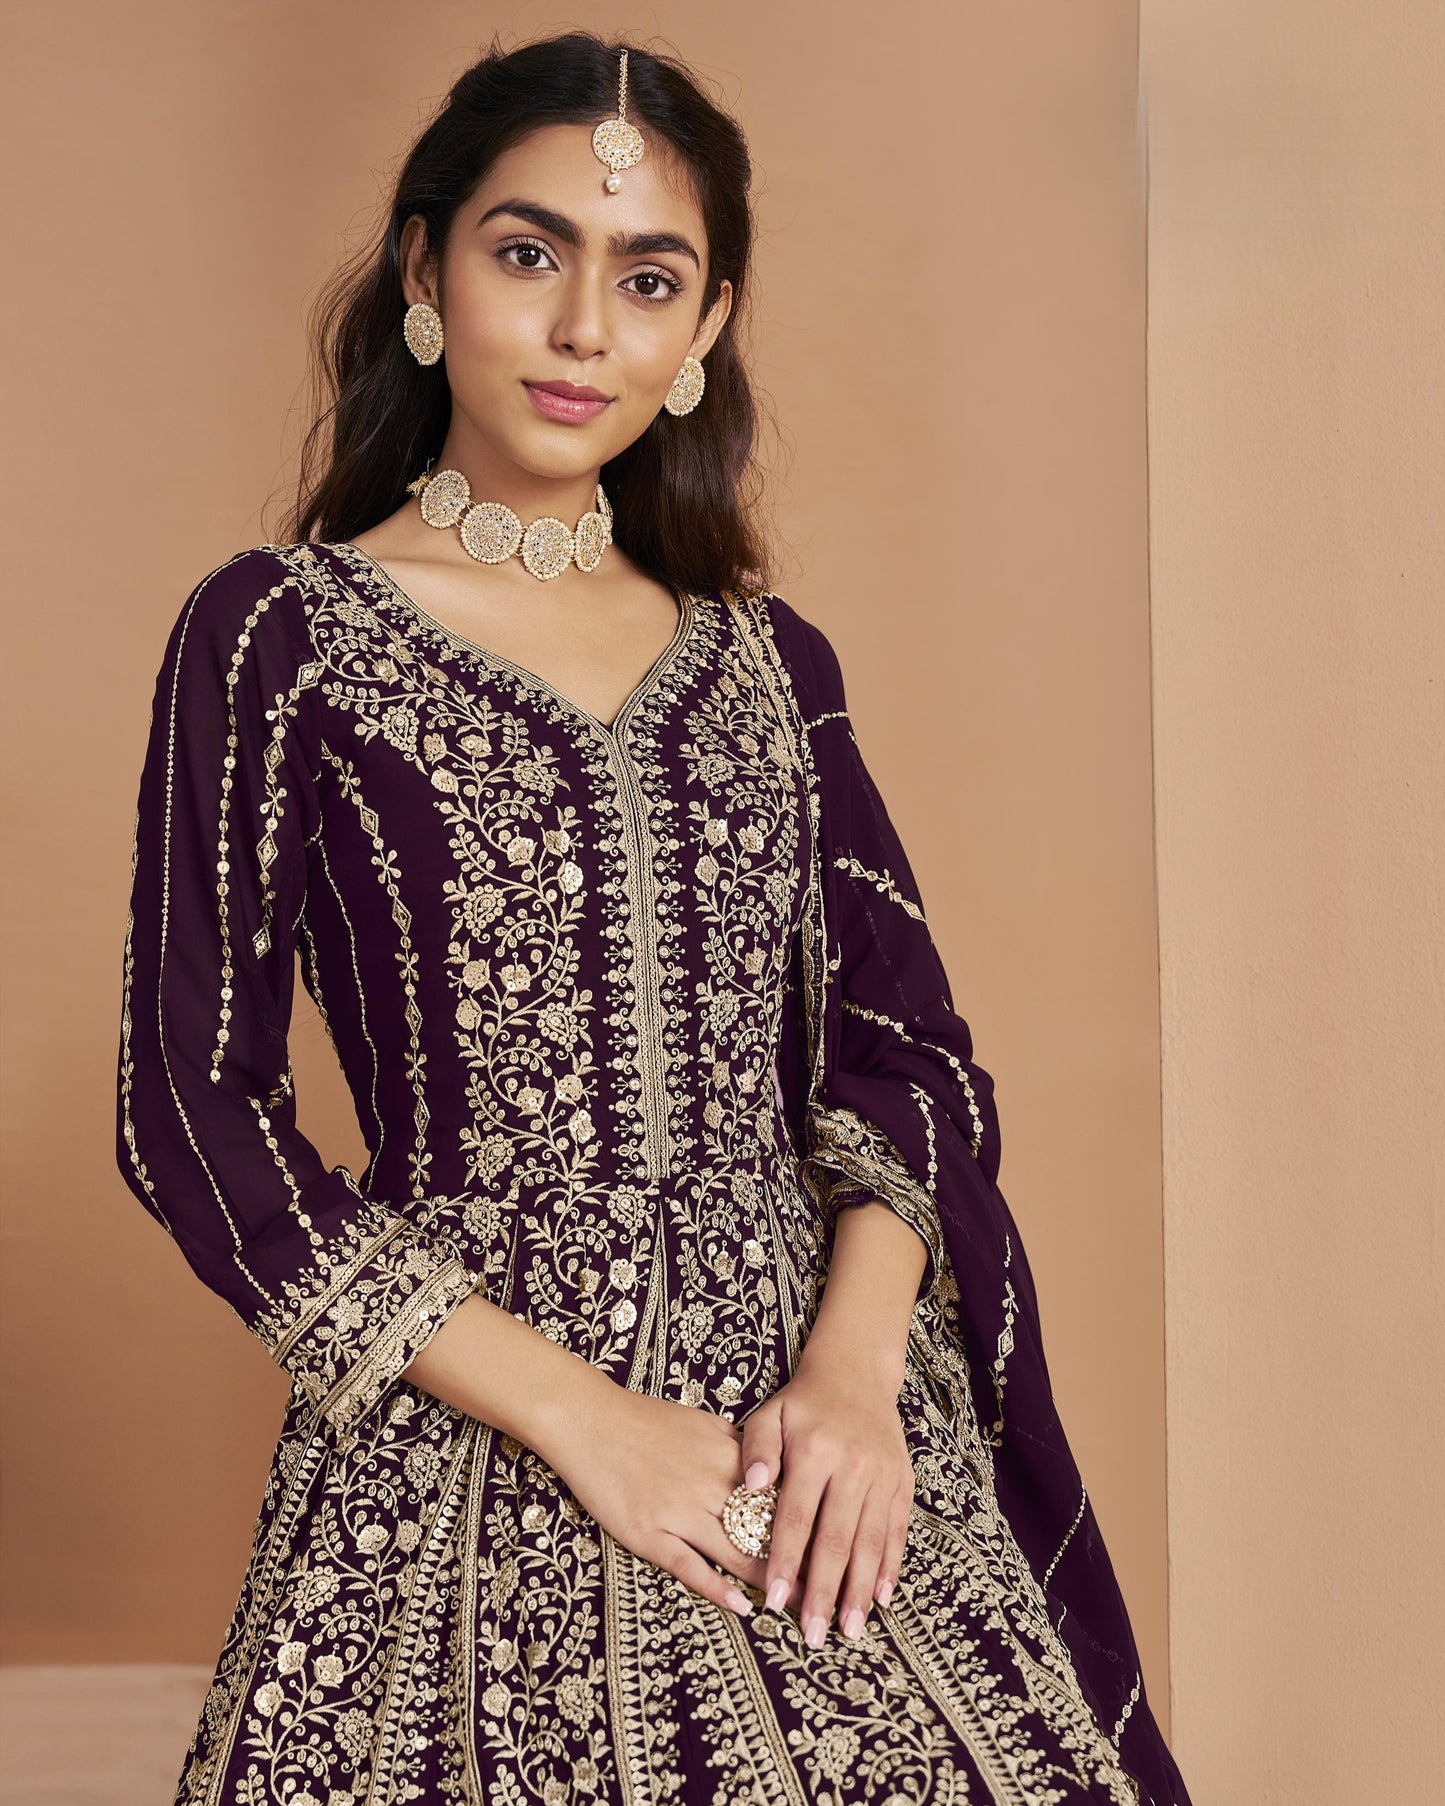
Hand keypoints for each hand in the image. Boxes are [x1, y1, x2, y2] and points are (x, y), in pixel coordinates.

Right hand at [543, 1381, 808, 1619]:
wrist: (589, 1420)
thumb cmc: (645, 1420)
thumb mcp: (702, 1423)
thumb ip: (740, 1447)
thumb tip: (775, 1468)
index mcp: (727, 1455)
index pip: (783, 1493)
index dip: (813, 1521)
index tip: (841, 1544)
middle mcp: (709, 1484)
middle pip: (767, 1527)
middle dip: (803, 1560)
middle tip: (834, 1589)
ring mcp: (678, 1511)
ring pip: (736, 1551)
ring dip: (771, 1581)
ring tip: (800, 1608)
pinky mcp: (648, 1533)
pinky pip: (689, 1565)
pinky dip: (717, 1588)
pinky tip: (742, 1608)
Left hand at [738, 1350, 913, 1647]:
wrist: (856, 1374)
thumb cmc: (803, 1403)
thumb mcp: (771, 1414)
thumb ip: (757, 1448)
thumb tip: (752, 1485)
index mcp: (815, 1452)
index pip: (797, 1517)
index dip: (787, 1561)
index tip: (775, 1601)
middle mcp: (852, 1466)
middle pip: (837, 1539)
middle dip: (825, 1592)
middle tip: (814, 1635)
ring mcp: (882, 1476)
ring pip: (871, 1542)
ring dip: (861, 1590)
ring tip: (851, 1630)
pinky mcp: (902, 1482)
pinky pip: (897, 1531)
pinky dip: (890, 1566)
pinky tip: (881, 1598)